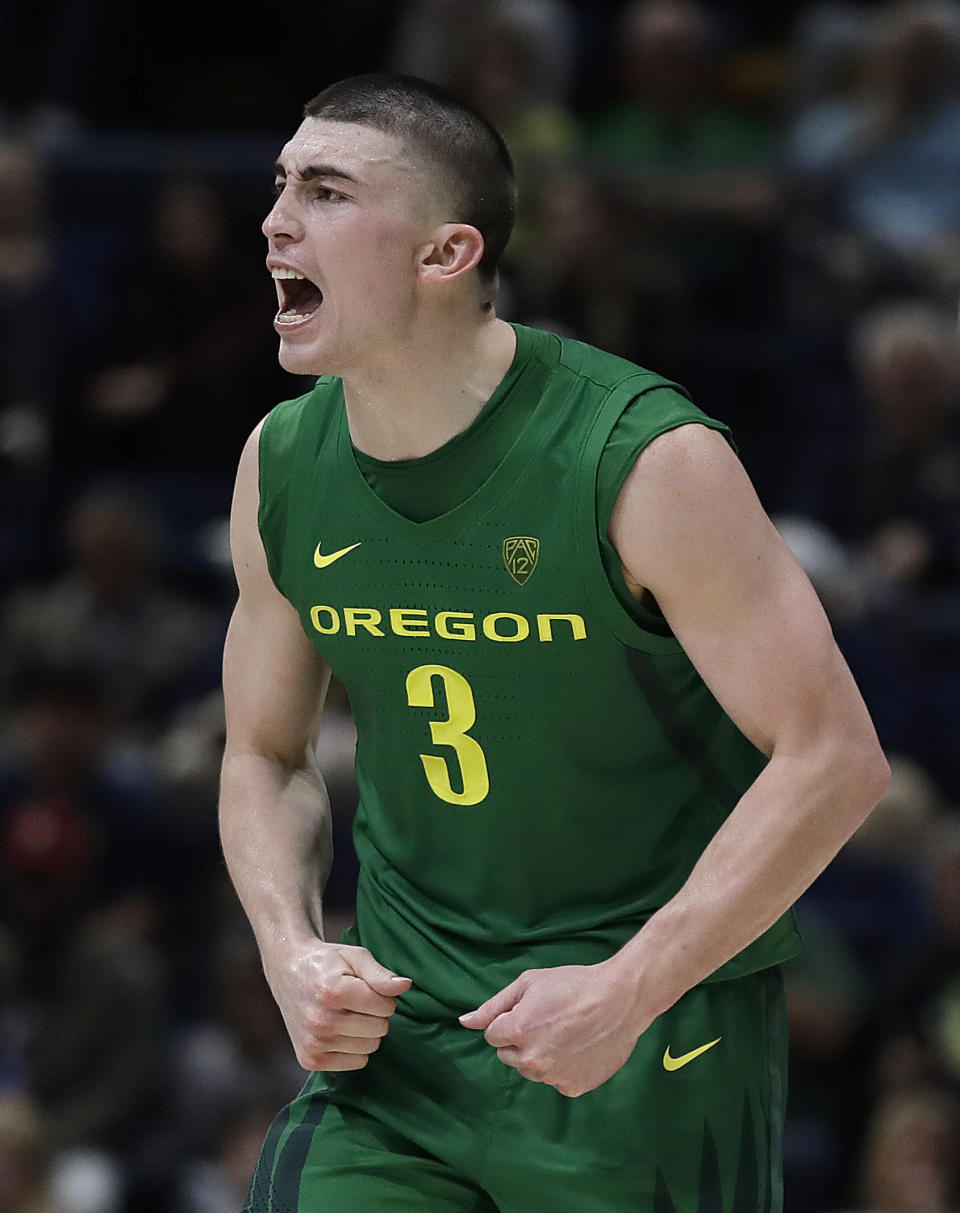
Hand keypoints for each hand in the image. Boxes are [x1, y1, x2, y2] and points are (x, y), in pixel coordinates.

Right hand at [264, 939, 410, 1071]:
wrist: (288, 971)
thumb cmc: (327, 963)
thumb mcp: (355, 957)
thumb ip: (380, 974)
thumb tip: (405, 986)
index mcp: (332, 991)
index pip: (385, 1006)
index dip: (384, 996)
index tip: (368, 988)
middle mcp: (320, 1021)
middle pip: (379, 1028)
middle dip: (376, 1014)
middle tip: (357, 1001)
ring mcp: (313, 1043)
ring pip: (370, 1047)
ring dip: (366, 1031)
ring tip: (347, 1013)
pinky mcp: (310, 1060)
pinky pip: (356, 1062)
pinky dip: (354, 1048)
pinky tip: (339, 1029)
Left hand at [459, 960, 646, 1097]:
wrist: (620, 999)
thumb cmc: (573, 984)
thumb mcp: (529, 983)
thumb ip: (493, 1006)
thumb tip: (464, 1022)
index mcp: (517, 1031)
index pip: (492, 1035)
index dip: (510, 1020)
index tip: (532, 1010)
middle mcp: (531, 1059)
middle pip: (508, 1055)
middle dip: (520, 1040)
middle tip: (548, 1021)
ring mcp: (552, 1077)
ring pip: (530, 1069)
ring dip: (539, 1055)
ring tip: (565, 1033)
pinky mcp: (572, 1088)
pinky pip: (555, 1081)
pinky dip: (562, 1068)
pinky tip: (578, 1048)